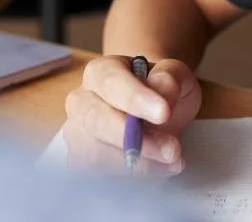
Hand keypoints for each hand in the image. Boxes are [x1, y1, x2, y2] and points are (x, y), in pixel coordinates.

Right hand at [64, 56, 201, 175]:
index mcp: (100, 72)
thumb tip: (162, 89)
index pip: (111, 83)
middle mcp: (80, 102)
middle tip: (172, 149)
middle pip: (95, 121)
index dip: (136, 99)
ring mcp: (77, 135)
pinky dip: (132, 178)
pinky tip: (159, 170)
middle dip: (135, 139)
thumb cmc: (160, 89)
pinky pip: (99, 177)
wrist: (152, 112)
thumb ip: (170, 77)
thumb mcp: (174, 75)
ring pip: (95, 154)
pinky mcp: (81, 164)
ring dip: (137, 164)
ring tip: (173, 160)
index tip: (163, 112)